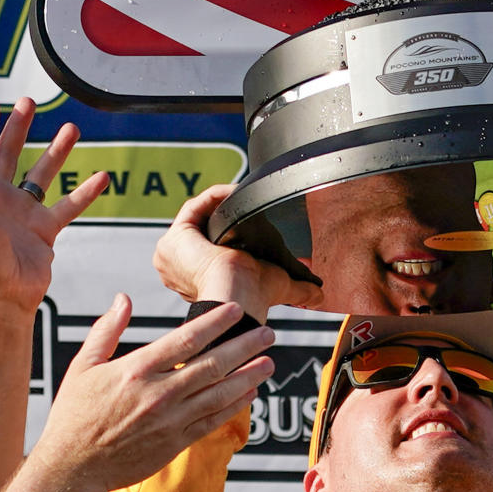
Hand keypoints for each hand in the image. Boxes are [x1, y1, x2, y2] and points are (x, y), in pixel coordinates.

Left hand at [0, 98, 107, 314]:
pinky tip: (102, 177)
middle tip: (27, 103)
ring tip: (71, 128)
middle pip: (7, 153)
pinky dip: (85, 192)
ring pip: (41, 174)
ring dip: (57, 151)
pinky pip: (68, 207)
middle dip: (17, 127)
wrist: (1, 298)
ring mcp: (22, 214)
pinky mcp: (44, 232)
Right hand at [26, 297, 276, 491]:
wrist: (72, 468)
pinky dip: (233, 406)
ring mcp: (170, 420)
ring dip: (248, 376)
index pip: (186, 339)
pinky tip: (249, 393)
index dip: (216, 323)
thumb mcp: (82, 366)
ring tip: (269, 362)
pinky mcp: (175, 443)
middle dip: (245, 347)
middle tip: (268, 333)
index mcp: (136, 370)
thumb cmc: (75, 415)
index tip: (237, 310)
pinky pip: (212, 421)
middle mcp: (158, 393)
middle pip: (212, 364)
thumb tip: (123, 298)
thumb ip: (107, 330)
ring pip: (219, 393)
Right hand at [153, 184, 318, 321]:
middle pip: (202, 232)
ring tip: (243, 198)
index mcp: (195, 283)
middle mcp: (178, 270)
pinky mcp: (176, 236)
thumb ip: (299, 291)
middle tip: (248, 209)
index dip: (229, 233)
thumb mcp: (278, 289)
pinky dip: (217, 197)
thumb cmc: (251, 299)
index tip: (250, 224)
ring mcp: (173, 254)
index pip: (210, 249)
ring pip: (198, 219)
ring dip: (220, 206)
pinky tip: (235, 192)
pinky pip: (194, 207)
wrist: (238, 297)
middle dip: (224, 219)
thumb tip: (319, 295)